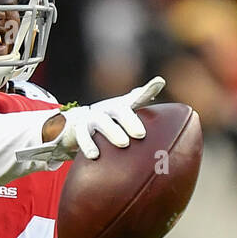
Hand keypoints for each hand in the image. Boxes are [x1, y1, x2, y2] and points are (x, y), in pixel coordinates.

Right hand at [47, 77, 165, 160]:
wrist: (76, 124)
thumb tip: (160, 82)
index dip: (148, 90)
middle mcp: (106, 109)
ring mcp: (91, 117)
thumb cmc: (107, 119)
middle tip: (141, 134)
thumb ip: (140, 99)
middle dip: (130, 120)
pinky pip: (83, 136)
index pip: (136, 98)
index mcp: (120, 106)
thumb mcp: (123, 110)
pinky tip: (95, 155)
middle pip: (119, 110)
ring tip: (124, 143)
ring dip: (112, 131)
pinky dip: (88, 145)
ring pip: (102, 122)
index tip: (159, 83)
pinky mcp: (78, 129)